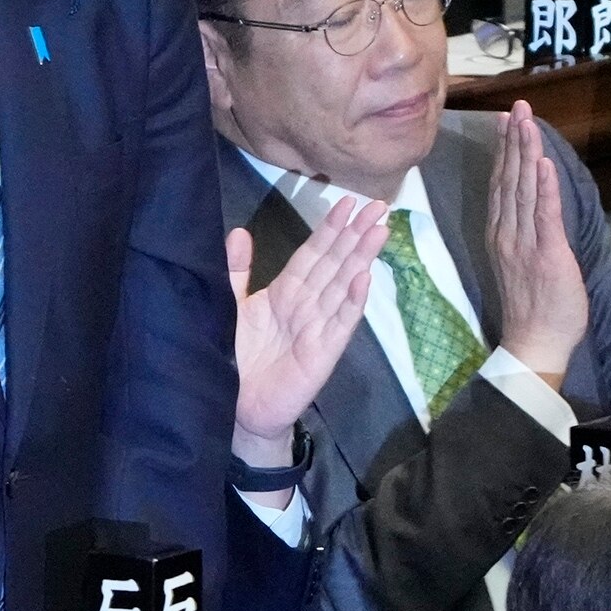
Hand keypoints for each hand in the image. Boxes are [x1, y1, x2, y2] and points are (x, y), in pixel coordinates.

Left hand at [230, 198, 384, 467]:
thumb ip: (236, 272)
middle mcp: (306, 306)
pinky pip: (340, 323)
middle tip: (378, 205)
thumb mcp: (230, 307)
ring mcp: (318, 328)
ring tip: (379, 230)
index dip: (329, 228)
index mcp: (285, 293)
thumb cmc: (235, 360)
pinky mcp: (322, 353)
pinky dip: (352, 301)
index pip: (312, 253)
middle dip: (355, 234)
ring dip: (362, 258)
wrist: (235, 408)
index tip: (346, 201)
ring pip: (343, 286)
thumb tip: (239, 231)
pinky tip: (364, 278)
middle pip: (335, 263)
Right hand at [488, 104, 590, 380]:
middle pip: (509, 179)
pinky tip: (542, 162)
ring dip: (525, 153)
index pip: (501, 184)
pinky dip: (543, 187)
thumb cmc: (534, 305)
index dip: (504, 150)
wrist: (535, 342)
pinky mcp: (546, 254)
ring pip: (523, 189)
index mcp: (501, 234)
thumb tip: (530, 203)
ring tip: (527, 121)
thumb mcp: (523, 261)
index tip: (506, 121)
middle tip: (517, 107)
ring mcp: (524, 243)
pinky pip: (543, 215)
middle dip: (513, 140)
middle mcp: (507, 233)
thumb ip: (526, 229)